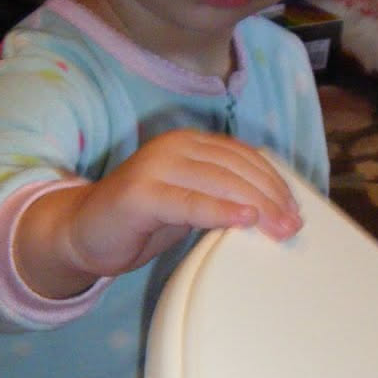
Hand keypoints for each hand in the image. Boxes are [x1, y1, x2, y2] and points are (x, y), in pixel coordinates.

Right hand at [17, 131, 302, 295]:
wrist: (81, 232)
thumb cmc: (139, 221)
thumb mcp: (189, 203)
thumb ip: (222, 197)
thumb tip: (271, 212)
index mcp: (189, 144)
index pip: (243, 156)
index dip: (274, 181)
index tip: (296, 208)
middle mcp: (174, 147)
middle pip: (237, 168)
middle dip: (271, 197)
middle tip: (292, 225)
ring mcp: (155, 166)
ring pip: (219, 181)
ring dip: (256, 206)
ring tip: (277, 228)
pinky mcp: (140, 193)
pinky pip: (189, 201)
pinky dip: (220, 210)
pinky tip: (244, 220)